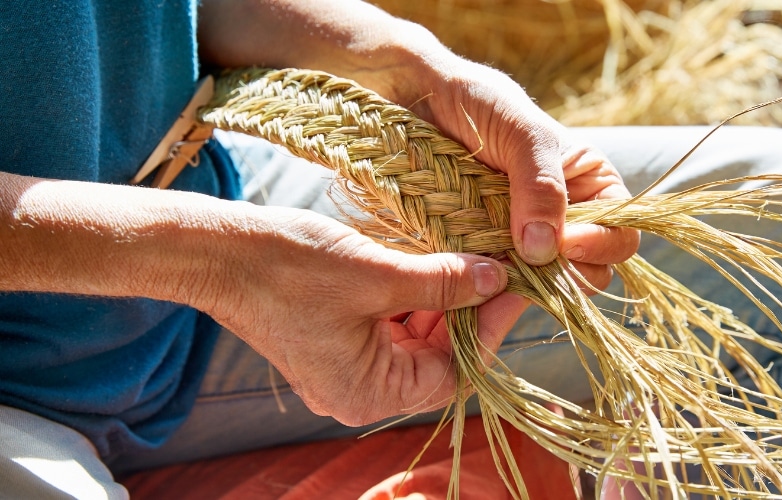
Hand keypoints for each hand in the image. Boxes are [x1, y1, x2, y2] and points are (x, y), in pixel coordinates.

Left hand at [199, 0, 639, 284]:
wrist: (414, 99)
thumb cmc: (476, 102)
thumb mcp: (521, 132)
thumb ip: (540, 186)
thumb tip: (545, 250)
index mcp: (587, 185)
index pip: (618, 234)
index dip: (601, 245)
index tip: (565, 243)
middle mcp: (560, 218)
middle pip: (585, 271)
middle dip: (561, 277)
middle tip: (525, 269)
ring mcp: (520, 240)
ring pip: (538, 288)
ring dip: (521, 293)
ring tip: (492, 286)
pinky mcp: (481, 254)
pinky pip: (496, 288)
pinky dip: (487, 297)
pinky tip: (470, 293)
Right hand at [204, 207, 520, 425]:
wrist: (217, 251)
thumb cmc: (289, 267)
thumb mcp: (377, 273)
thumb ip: (443, 280)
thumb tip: (496, 279)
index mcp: (368, 393)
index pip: (453, 371)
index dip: (487, 328)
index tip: (511, 285)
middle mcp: (359, 392)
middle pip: (437, 357)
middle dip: (467, 312)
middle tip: (495, 268)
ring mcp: (346, 368)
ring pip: (417, 339)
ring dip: (442, 301)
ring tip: (467, 259)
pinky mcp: (336, 341)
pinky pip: (391, 327)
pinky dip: (414, 298)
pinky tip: (430, 264)